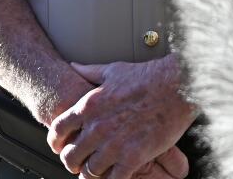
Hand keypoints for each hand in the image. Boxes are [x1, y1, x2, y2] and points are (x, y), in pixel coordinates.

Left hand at [48, 58, 195, 178]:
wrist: (177, 86)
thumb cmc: (148, 77)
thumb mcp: (112, 70)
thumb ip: (89, 71)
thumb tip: (74, 66)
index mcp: (89, 106)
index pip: (58, 130)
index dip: (56, 142)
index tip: (60, 146)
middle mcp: (97, 127)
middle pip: (71, 156)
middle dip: (72, 162)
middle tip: (77, 163)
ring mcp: (115, 145)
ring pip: (90, 171)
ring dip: (91, 173)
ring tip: (95, 172)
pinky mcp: (133, 157)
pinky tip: (114, 176)